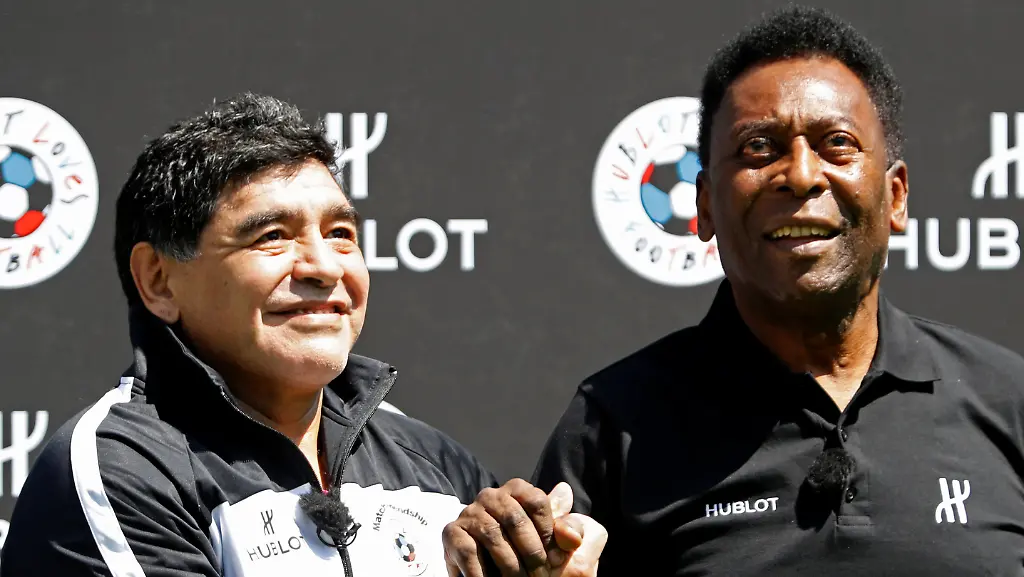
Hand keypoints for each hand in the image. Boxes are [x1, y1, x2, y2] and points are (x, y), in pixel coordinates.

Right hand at [443, 479, 607, 576]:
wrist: (493, 574)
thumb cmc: (526, 555)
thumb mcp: (553, 544)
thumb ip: (565, 525)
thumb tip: (566, 494)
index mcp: (517, 490)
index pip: (537, 501)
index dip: (549, 532)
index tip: (555, 557)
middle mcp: (490, 495)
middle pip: (516, 519)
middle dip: (532, 554)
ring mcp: (469, 513)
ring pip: (493, 536)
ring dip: (510, 567)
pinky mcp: (451, 533)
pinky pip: (469, 553)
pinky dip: (483, 573)